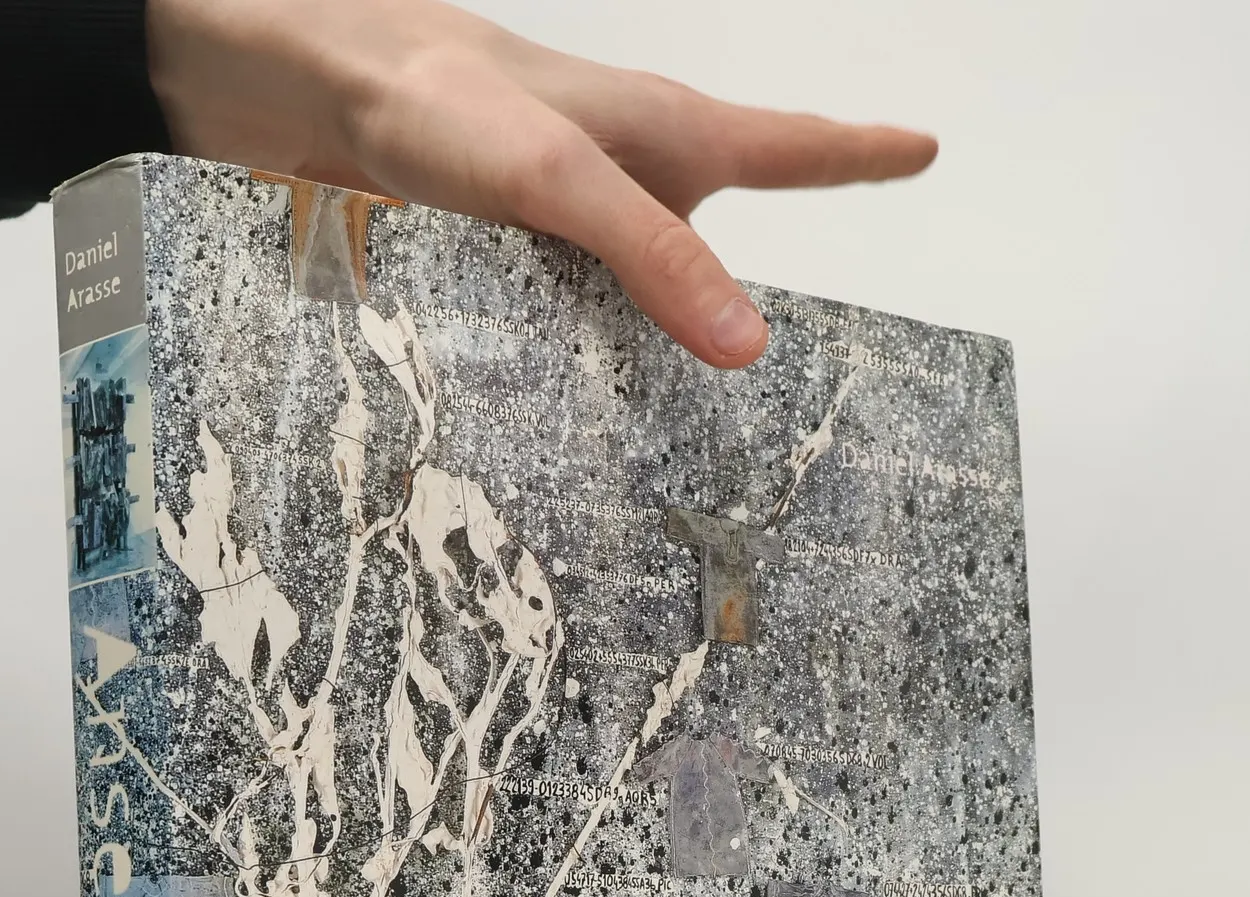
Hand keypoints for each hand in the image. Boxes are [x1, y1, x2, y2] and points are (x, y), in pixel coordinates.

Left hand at [145, 0, 936, 367]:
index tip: (925, 149)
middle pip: (711, 255)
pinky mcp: (509, 255)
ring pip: (633, 304)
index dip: (863, 155)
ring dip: (647, 367)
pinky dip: (575, 368)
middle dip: (739, 321)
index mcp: (670, 139)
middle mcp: (628, 182)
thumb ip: (655, 258)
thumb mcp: (566, 180)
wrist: (323, 88)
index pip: (795, 147)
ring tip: (670, 455)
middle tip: (785, 402)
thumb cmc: (449, 101)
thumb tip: (749, 353)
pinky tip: (565, 421)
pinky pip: (566, 324)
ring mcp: (570, 222)